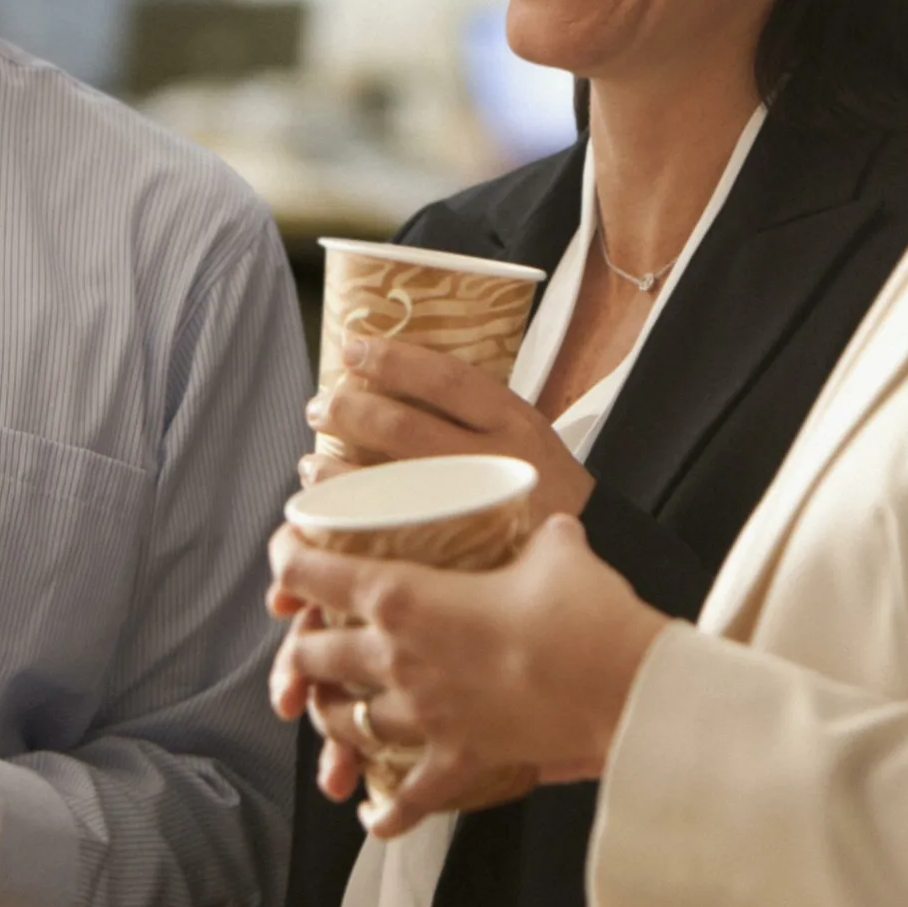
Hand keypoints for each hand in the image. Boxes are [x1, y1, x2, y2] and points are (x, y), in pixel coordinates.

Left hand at [267, 514, 672, 835]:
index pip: (313, 572)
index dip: (287, 558)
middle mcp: (397, 657)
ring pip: (343, 722)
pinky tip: (370, 813)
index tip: (286, 552)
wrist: (626, 688)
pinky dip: (384, 811)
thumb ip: (538, 536)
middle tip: (309, 640)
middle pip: (313, 654)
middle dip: (301, 648)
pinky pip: (405, 798)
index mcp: (404, 596)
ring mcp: (422, 715)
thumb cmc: (585, 613)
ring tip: (332, 710)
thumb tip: (552, 527)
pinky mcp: (456, 760)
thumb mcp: (556, 551)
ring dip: (330, 716)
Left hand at [302, 335, 594, 523]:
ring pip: (393, 487)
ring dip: (339, 474)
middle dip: (351, 413)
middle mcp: (498, 463)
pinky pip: (400, 538)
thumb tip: (386, 380)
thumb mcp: (524, 432)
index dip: (394, 359)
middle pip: (407, 429)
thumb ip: (470, 414)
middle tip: (318, 407)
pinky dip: (356, 525)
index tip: (351, 349)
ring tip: (310, 466)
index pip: (448, 379)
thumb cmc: (539, 482)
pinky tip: (330, 518)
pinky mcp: (467, 557)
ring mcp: (480, 513)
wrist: (597, 544)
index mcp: (516, 422)